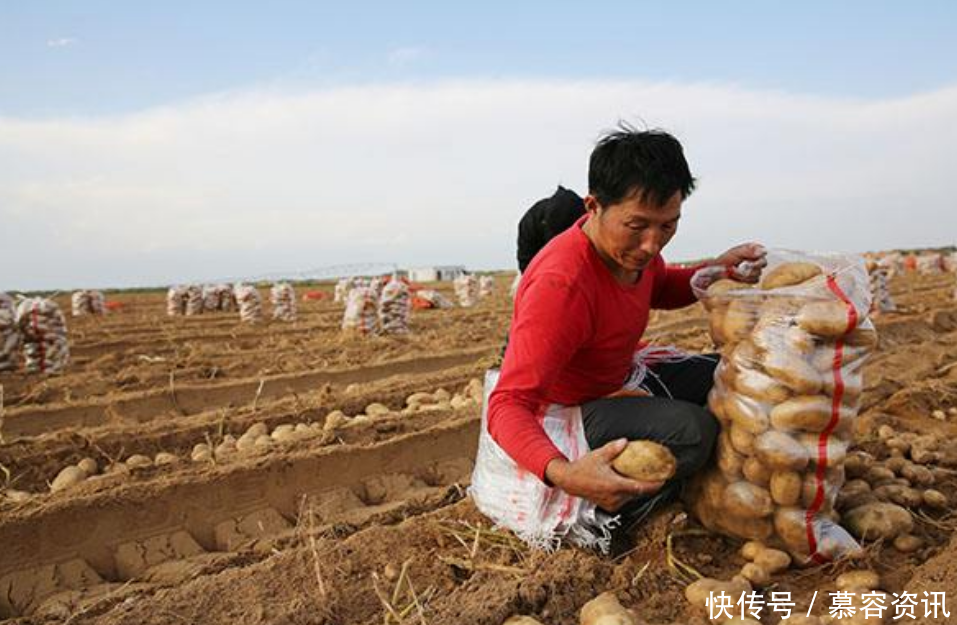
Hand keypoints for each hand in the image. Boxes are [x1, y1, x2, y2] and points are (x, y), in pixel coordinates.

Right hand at [544, 439, 663, 511]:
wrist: (570, 481)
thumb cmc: (583, 468)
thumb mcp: (599, 455)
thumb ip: (613, 449)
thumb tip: (626, 442)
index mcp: (614, 486)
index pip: (640, 488)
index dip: (653, 485)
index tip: (663, 480)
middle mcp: (615, 497)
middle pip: (638, 493)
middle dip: (647, 486)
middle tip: (656, 476)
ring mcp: (612, 503)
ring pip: (631, 497)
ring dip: (637, 489)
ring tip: (643, 478)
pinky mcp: (609, 506)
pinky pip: (624, 500)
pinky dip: (629, 492)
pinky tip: (628, 483)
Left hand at [713, 242, 767, 283]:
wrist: (718, 272)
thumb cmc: (725, 261)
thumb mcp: (735, 252)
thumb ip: (749, 251)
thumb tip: (761, 252)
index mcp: (751, 249)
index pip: (763, 250)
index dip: (760, 254)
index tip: (752, 257)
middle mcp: (754, 259)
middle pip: (763, 262)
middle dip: (752, 265)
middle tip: (743, 266)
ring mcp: (754, 269)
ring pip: (758, 272)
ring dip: (746, 273)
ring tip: (735, 271)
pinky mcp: (752, 278)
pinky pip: (755, 280)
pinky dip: (746, 279)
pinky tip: (739, 277)